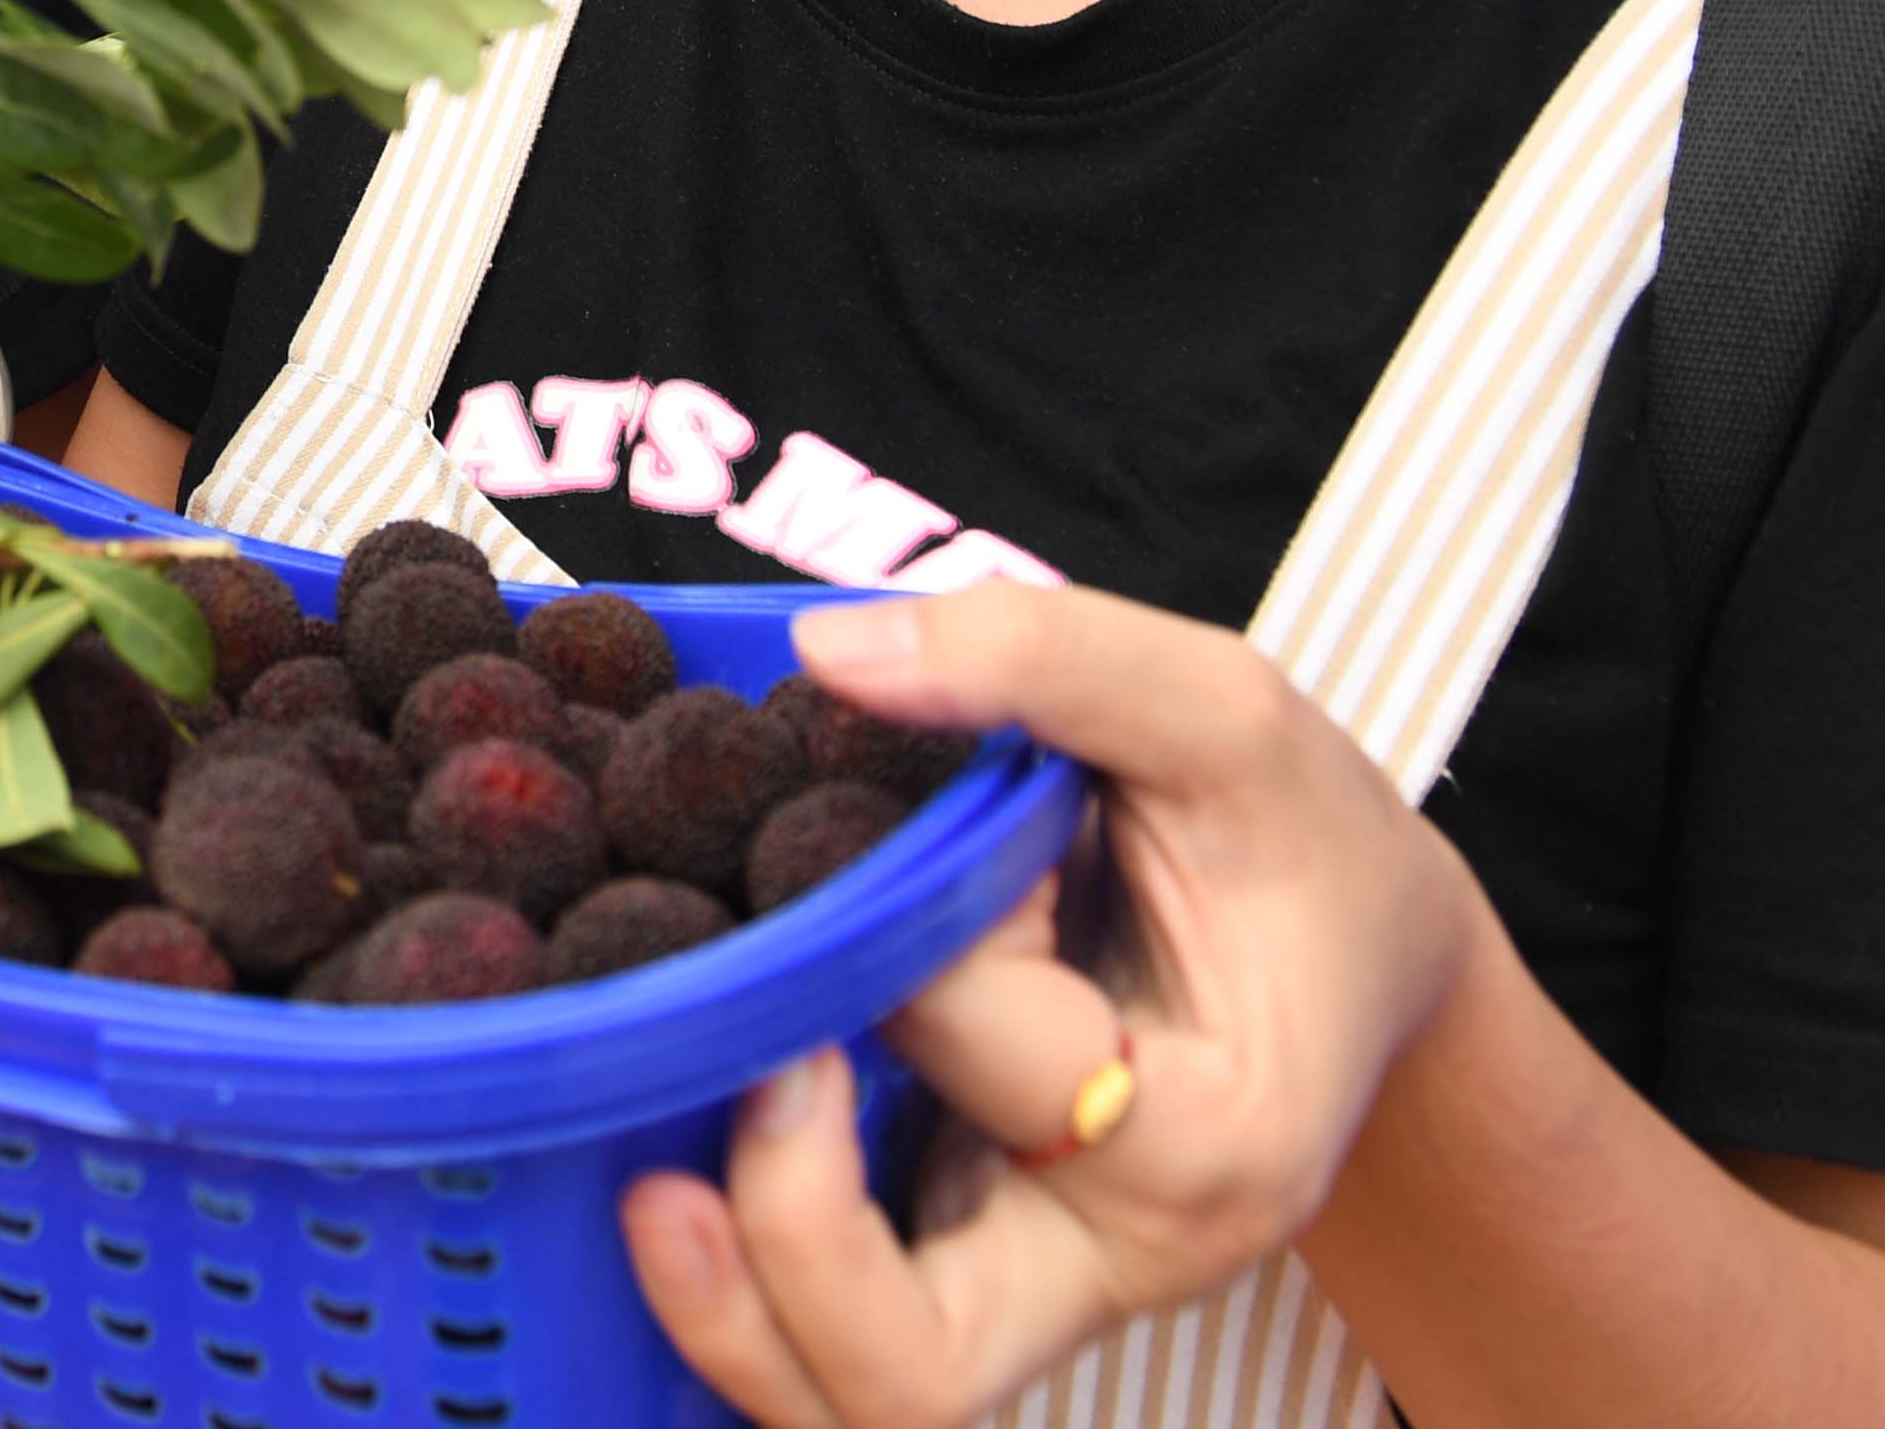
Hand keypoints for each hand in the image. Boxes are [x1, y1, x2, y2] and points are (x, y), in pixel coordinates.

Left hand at [621, 584, 1479, 1427]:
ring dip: (729, 1316)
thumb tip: (831, 652)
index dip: (900, 937)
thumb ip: (1039, 661)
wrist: (1357, 945)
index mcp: (1210, 1136)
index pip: (988, 1050)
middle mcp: (1120, 1250)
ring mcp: (1035, 1279)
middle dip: (781, 1254)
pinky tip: (663, 1168)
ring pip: (853, 1398)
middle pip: (914, 1373)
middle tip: (707, 1107)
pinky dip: (738, 1291)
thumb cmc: (1294, 836)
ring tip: (648, 1189)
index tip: (883, 827)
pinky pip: (828, 1335)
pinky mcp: (962, 1258)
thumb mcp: (1219, 711)